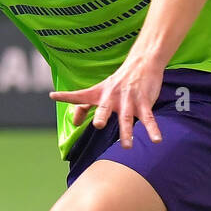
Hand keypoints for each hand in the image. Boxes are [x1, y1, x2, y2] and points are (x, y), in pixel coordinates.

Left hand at [49, 57, 164, 148]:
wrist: (142, 63)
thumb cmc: (118, 82)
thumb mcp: (100, 90)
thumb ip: (84, 105)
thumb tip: (74, 122)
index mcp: (99, 94)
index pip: (80, 95)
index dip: (67, 96)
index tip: (54, 95)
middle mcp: (112, 97)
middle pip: (105, 108)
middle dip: (102, 116)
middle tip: (99, 125)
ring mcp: (129, 100)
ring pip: (127, 118)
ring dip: (127, 132)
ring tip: (127, 146)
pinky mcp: (144, 103)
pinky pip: (148, 119)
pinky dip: (153, 130)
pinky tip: (157, 140)